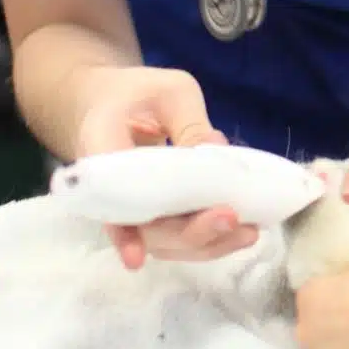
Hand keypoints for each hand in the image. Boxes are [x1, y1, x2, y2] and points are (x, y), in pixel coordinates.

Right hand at [70, 67, 258, 269]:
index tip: (136, 257)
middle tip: (230, 217)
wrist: (111, 103)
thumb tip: (220, 154)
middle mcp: (109, 189)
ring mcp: (132, 207)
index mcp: (100, 149)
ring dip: (204, 244)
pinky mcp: (154, 214)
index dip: (122, 232)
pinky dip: (207, 240)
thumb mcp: (170, 91)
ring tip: (247, 233)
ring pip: (162, 241)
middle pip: (143, 228)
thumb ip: (191, 122)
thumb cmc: (139, 92)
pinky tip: (240, 235)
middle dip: (187, 232)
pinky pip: (175, 236)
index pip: (107, 195)